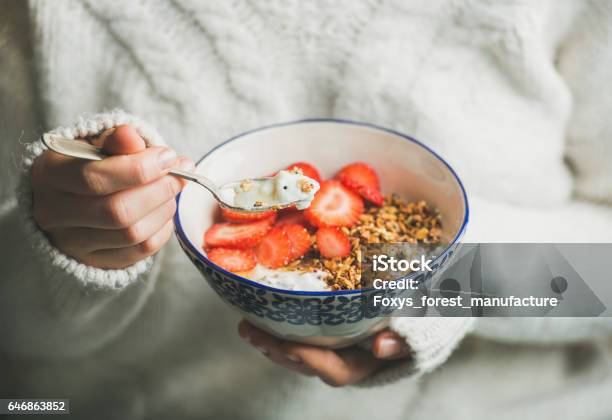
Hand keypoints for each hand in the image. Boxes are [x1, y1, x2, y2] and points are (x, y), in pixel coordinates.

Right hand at [31, 125, 192, 268]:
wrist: (70, 199)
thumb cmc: (88, 164)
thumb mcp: (97, 144)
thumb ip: (116, 140)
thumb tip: (133, 136)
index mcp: (49, 175)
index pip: (95, 178)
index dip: (140, 168)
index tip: (169, 156)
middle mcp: (54, 214)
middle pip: (117, 211)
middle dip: (159, 190)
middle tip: (178, 176)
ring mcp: (72, 243)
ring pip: (132, 233)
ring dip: (163, 209)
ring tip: (171, 191)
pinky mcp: (95, 261)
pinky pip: (140, 251)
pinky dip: (162, 229)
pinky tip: (162, 212)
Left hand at [238, 320, 411, 386]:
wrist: (431, 306)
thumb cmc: (428, 314)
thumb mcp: (426, 322)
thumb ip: (408, 339)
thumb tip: (380, 347)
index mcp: (370, 363)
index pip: (336, 370)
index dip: (312, 359)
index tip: (290, 343)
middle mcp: (349, 359)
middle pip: (308, 363)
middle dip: (277, 350)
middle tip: (250, 331)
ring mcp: (338, 346)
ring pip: (299, 352)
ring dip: (272, 340)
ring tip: (248, 325)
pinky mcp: (331, 330)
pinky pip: (301, 335)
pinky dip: (281, 326)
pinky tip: (263, 312)